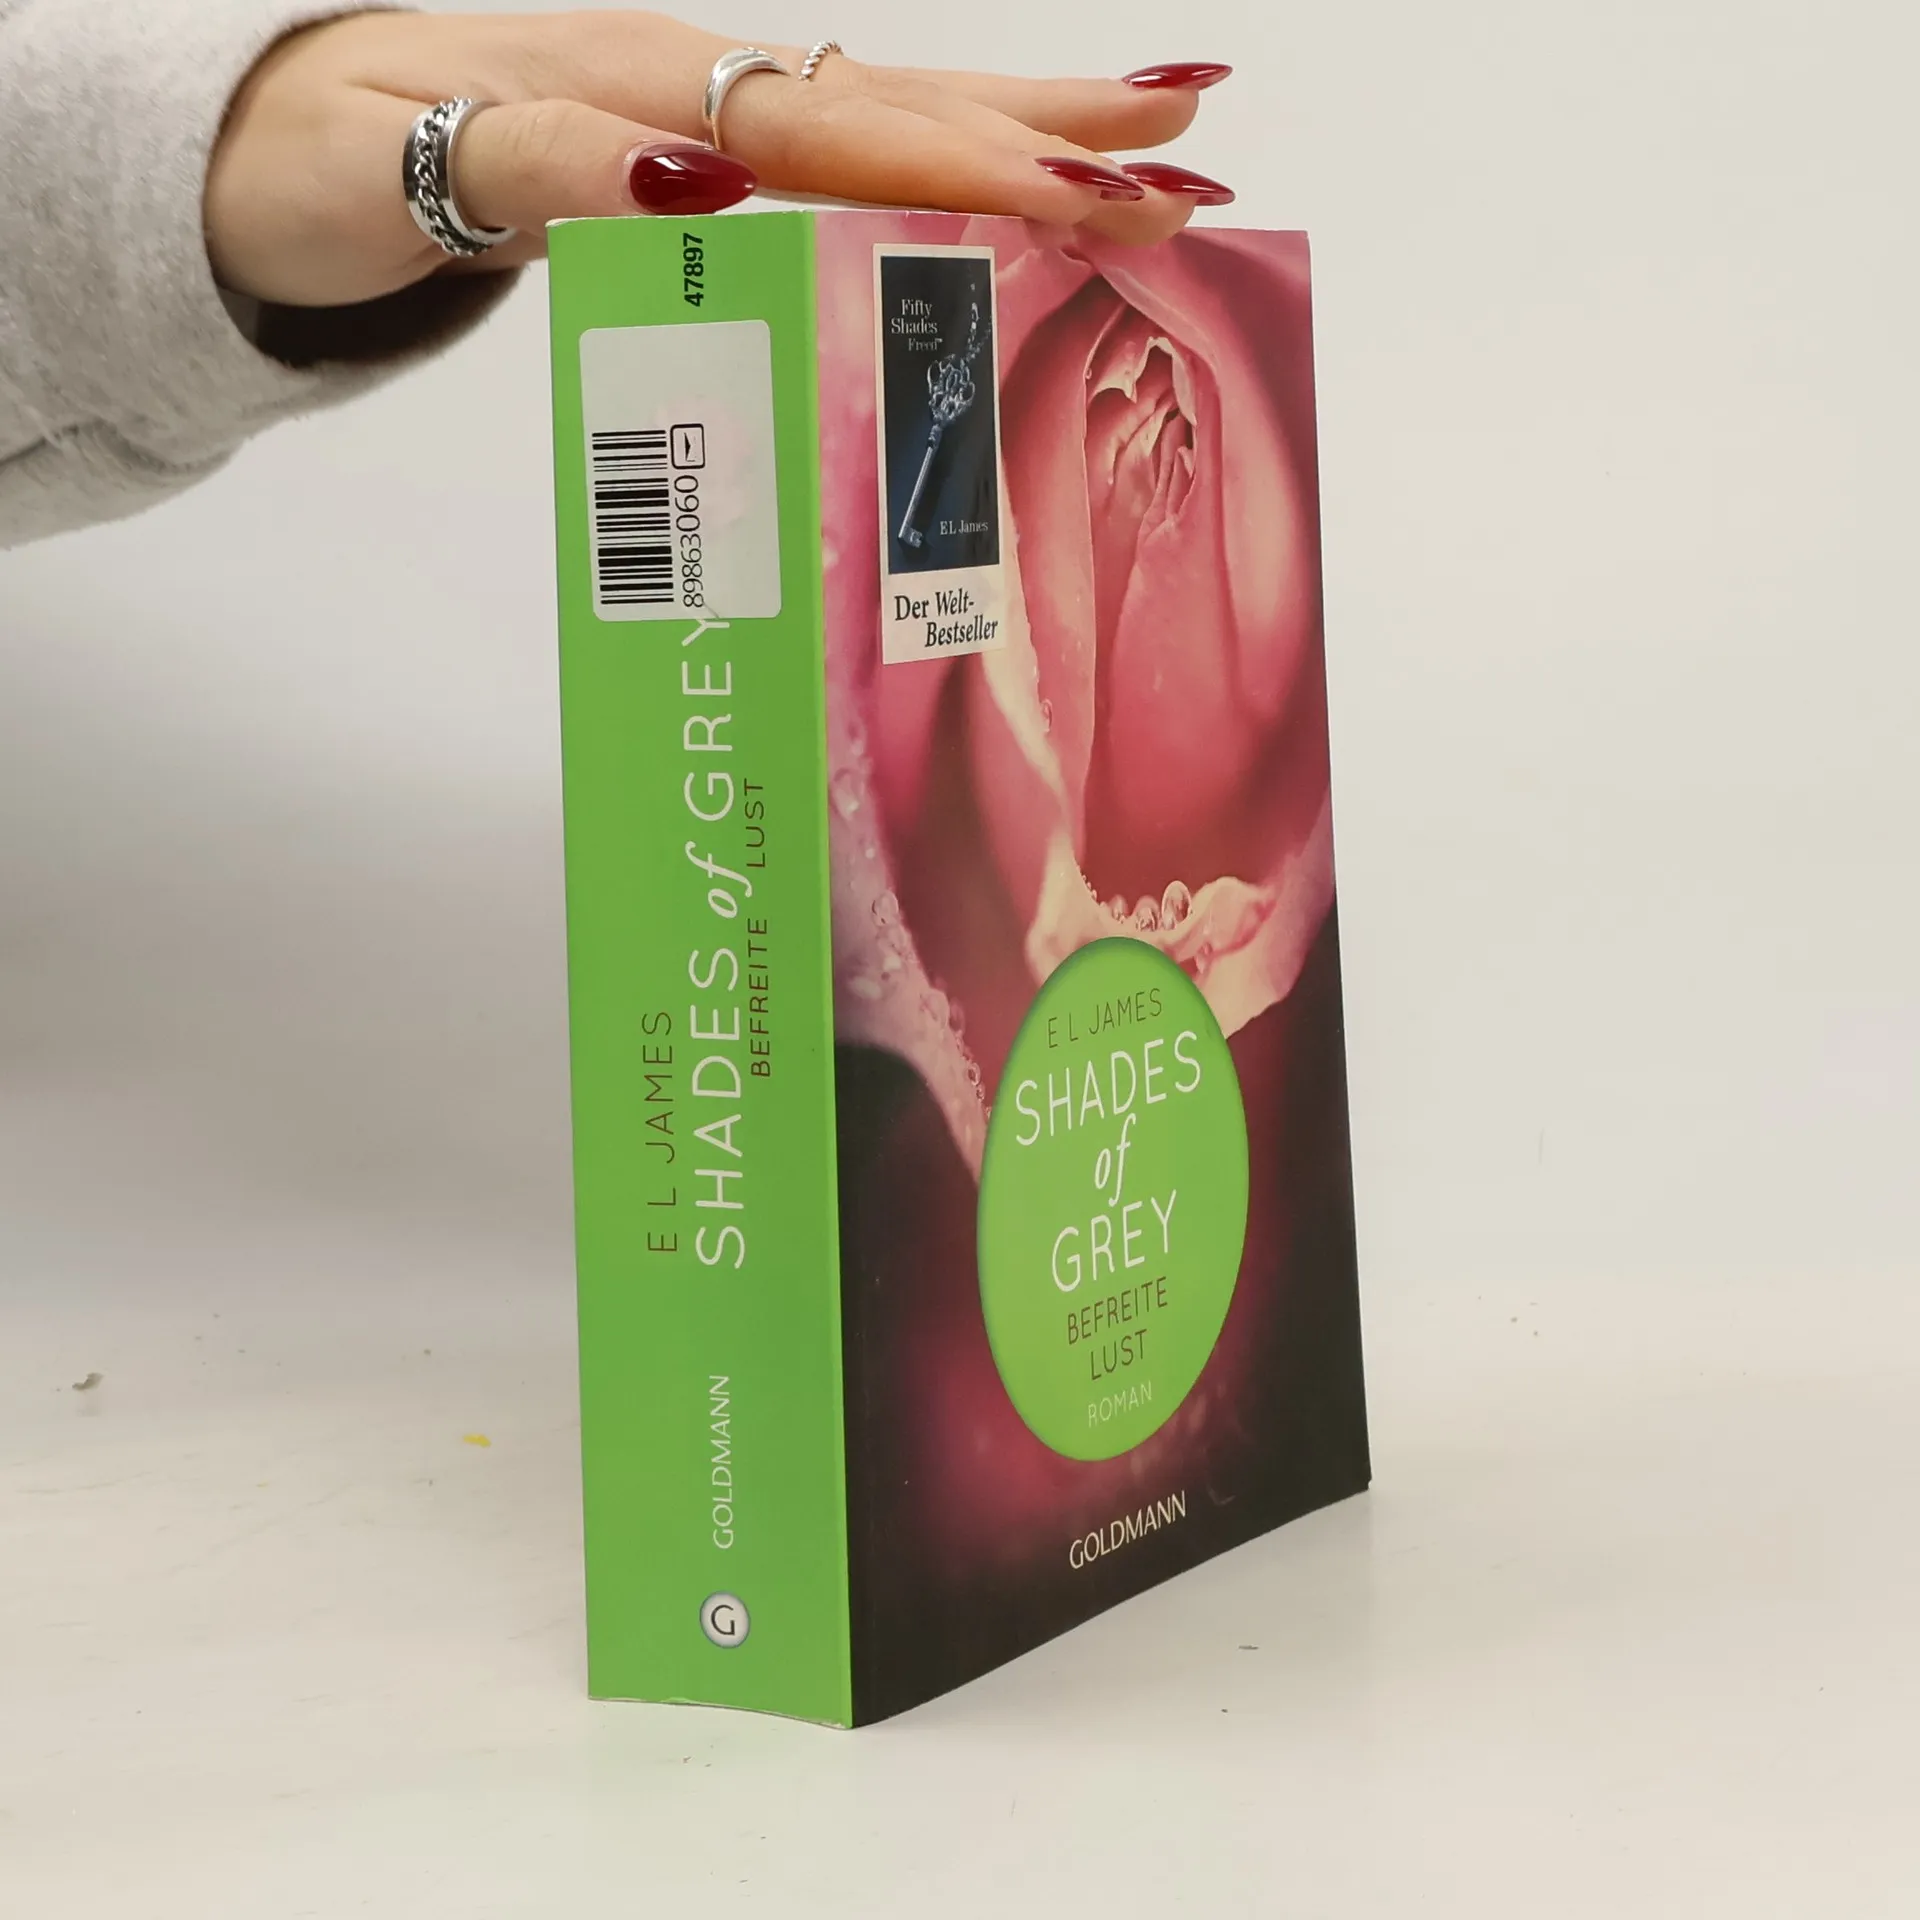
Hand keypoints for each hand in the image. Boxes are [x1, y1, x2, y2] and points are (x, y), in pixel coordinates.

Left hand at [206, 11, 1237, 306]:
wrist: (289, 135)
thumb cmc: (345, 161)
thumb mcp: (426, 164)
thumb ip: (556, 165)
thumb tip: (700, 173)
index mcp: (651, 95)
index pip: (848, 133)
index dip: (978, 166)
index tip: (1101, 195)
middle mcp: (703, 85)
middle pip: (907, 102)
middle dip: (1055, 137)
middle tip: (1194, 165)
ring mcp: (712, 104)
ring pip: (899, 107)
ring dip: (1035, 126)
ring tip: (1165, 137)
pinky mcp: (711, 138)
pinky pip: (854, 142)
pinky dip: (951, 148)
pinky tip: (1017, 167)